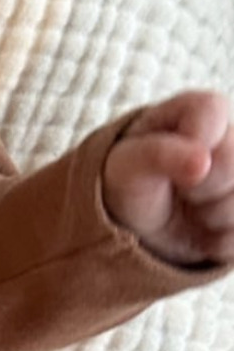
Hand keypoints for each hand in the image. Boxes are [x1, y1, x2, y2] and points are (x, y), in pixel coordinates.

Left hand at [103, 91, 233, 266]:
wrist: (140, 226)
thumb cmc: (130, 181)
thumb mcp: (127, 165)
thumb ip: (157, 154)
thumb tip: (202, 160)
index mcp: (198, 111)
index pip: (212, 109)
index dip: (194, 139)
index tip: (173, 158)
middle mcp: (233, 139)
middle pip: (233, 162)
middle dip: (199, 185)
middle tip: (177, 188)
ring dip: (211, 216)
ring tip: (189, 207)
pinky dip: (221, 242)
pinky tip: (205, 231)